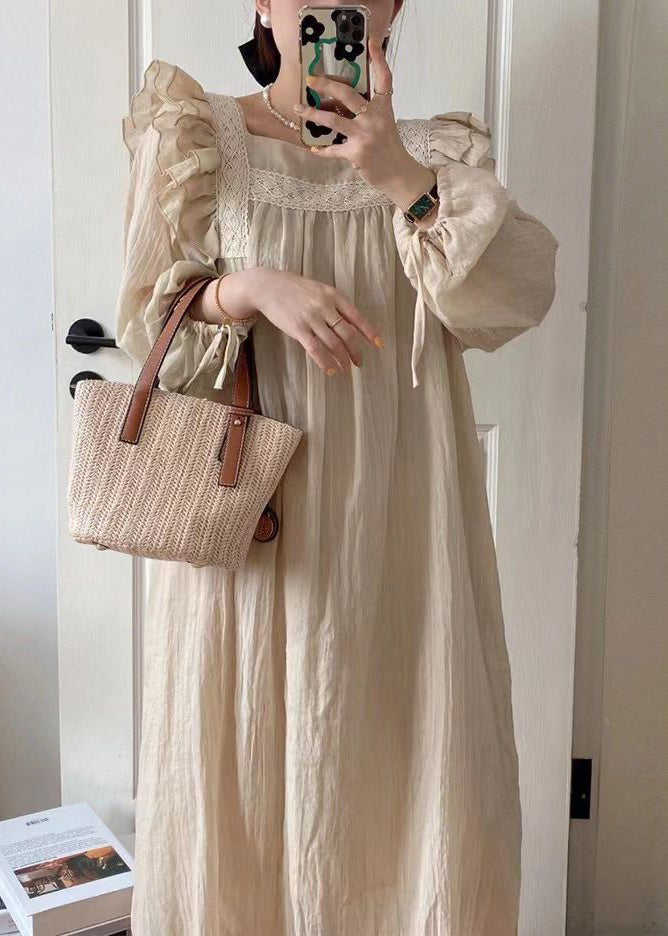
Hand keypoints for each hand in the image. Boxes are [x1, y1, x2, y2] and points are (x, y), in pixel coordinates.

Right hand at [218, 267, 384, 375]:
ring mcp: (312, 318)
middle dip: (356, 351)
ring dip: (342, 359)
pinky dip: (325, 362)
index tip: (379, 344)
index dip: (369, 332)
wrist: (267, 286)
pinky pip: (315, 350)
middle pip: (347, 334)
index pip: (357, 316)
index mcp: (334, 295)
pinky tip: (331, 370)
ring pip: (334, 344)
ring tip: (346, 369)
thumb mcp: (319, 290)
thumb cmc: (295, 288)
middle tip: (359, 362)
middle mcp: (325, 306)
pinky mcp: (298, 329)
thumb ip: (335, 305)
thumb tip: (352, 324)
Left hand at [294, 35, 436, 212]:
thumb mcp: (384, 123)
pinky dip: (322, 149)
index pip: (384, 79)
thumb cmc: (388, 147)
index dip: (379, 59)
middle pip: (348, 95)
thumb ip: (369, 110)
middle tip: (311, 80)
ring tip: (299, 109)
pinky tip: (313, 147)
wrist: (397, 174)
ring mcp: (365, 136)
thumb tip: (344, 100)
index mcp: (384, 108)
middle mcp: (375, 118)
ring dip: (312, 114)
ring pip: (333, 120)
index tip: (371, 42)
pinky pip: (333, 149)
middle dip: (326, 85)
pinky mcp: (356, 153)